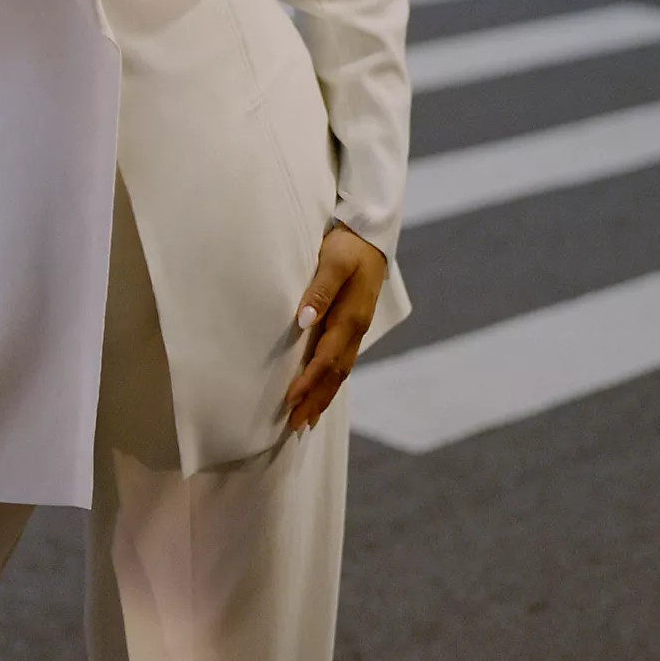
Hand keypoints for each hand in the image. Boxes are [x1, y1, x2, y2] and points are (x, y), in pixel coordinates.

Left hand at [283, 223, 386, 433]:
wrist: (370, 234)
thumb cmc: (348, 246)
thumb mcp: (333, 261)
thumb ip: (319, 290)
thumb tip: (304, 321)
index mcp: (351, 318)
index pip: (326, 359)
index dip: (308, 382)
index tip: (289, 401)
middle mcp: (356, 329)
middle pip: (335, 374)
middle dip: (316, 400)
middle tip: (295, 426)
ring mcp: (356, 329)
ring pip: (340, 371)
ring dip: (323, 396)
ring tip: (306, 419)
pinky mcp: (352, 325)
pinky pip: (342, 361)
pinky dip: (330, 381)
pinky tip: (321, 390)